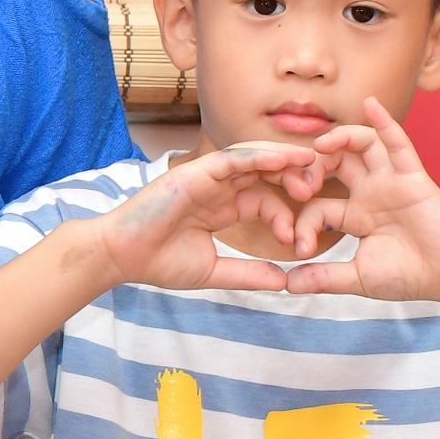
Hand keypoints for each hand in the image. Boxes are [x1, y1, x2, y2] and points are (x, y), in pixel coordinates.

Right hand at [92, 143, 329, 292]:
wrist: (122, 257)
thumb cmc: (159, 263)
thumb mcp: (213, 271)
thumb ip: (248, 274)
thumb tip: (285, 283)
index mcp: (223, 207)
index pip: (265, 200)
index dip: (286, 215)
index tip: (296, 241)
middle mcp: (219, 187)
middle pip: (266, 172)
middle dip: (294, 176)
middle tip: (317, 189)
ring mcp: (208, 177)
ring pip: (255, 158)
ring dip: (284, 158)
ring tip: (310, 163)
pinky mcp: (197, 171)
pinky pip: (235, 158)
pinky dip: (260, 155)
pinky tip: (283, 158)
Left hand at [283, 101, 439, 303]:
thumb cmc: (408, 276)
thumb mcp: (358, 278)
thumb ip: (323, 278)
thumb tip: (285, 285)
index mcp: (355, 215)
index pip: (317, 206)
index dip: (303, 224)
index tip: (300, 249)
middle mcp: (370, 192)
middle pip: (336, 163)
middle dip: (313, 166)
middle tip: (298, 181)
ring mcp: (391, 182)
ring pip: (363, 146)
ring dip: (340, 138)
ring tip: (320, 145)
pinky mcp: (413, 177)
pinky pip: (398, 144)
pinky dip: (384, 123)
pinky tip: (370, 105)